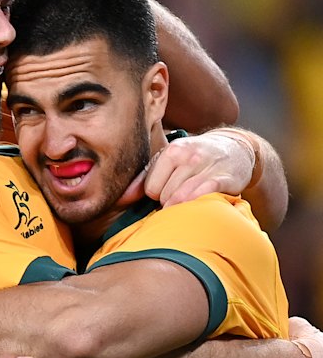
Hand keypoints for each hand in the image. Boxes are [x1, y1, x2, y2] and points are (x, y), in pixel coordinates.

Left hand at [117, 131, 254, 208]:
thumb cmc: (195, 160)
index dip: (158, 195)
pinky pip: (201, 198)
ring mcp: (206, 167)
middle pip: (165, 197)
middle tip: (181, 195)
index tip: (168, 190)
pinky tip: (202, 203)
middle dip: (170, 202)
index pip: (150, 189)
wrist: (235, 150)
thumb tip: (121, 198)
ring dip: (184, 207)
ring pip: (181, 200)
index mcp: (171, 151)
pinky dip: (198, 206)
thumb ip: (144, 179)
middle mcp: (188, 156)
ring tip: (190, 200)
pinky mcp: (223, 179)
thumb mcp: (169, 162)